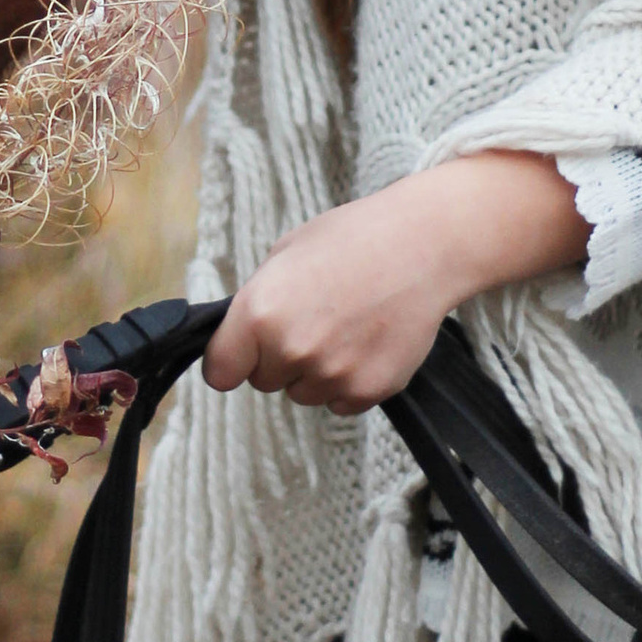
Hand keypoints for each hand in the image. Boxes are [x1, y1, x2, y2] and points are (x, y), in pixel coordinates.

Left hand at [203, 153, 589, 413]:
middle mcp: (290, 350)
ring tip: (345, 327)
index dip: (230, 360)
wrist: (423, 246)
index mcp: (259, 313)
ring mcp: (331, 374)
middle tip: (312, 320)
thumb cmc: (354, 239)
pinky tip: (366, 342)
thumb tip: (241, 332)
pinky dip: (349, 380)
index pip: (219, 372)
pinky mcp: (367, 390)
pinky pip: (340, 402)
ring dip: (315, 371)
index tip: (242, 353)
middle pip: (263, 382)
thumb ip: (257, 301)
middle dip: (278, 358)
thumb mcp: (286, 254)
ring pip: (303, 394)